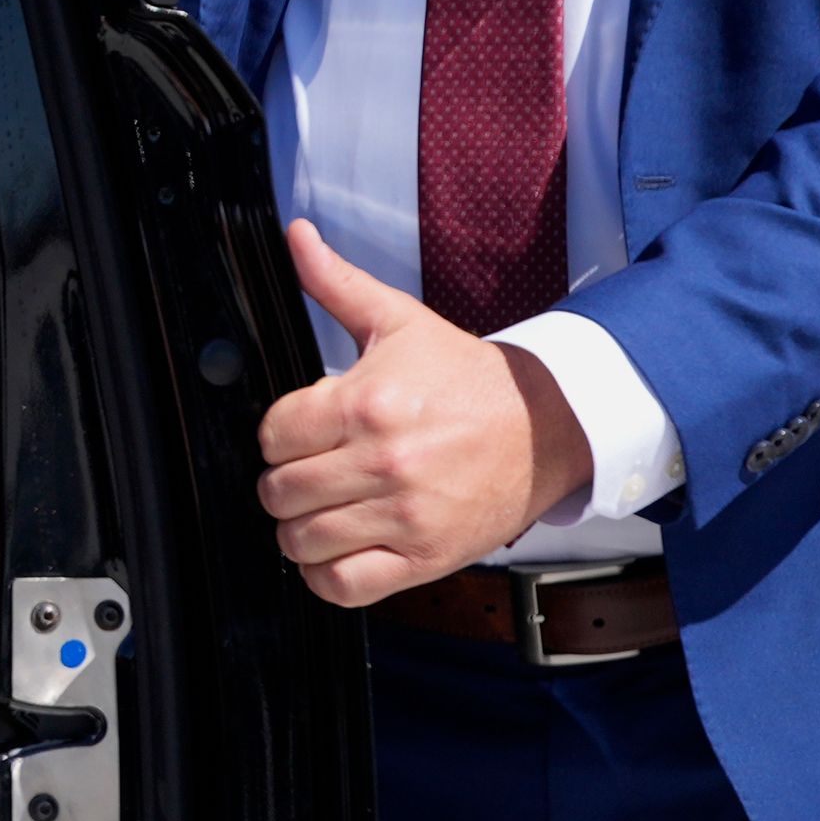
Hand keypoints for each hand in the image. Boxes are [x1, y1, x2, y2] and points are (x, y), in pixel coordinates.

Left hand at [254, 219, 594, 604]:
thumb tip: (296, 234)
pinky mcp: (427, 558)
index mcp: (366, 403)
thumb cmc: (467, 377)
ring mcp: (405, 516)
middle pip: (280, 490)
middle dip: (283, 482)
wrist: (547, 426)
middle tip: (306, 473)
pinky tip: (336, 551)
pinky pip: (346, 585)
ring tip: (318, 511)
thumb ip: (337, 282)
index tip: (299, 434)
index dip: (277, 435)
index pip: (273, 434)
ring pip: (303, 541)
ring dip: (299, 529)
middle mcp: (383, 462)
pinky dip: (327, 575)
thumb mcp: (400, 321)